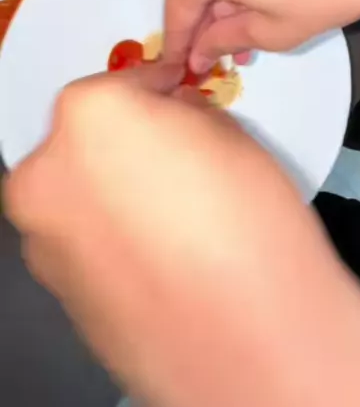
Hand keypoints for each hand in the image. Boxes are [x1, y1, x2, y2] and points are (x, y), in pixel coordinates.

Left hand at [5, 61, 359, 406]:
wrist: (252, 337)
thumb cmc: (249, 225)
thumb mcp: (228, 133)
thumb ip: (184, 113)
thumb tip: (173, 116)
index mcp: (90, 116)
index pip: (120, 82)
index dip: (156, 87)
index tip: (174, 92)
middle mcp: (50, 172)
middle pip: (86, 137)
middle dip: (127, 140)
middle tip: (175, 153)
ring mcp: (46, 235)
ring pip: (80, 190)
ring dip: (115, 188)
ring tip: (172, 207)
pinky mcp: (58, 288)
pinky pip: (83, 239)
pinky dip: (111, 233)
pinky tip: (161, 247)